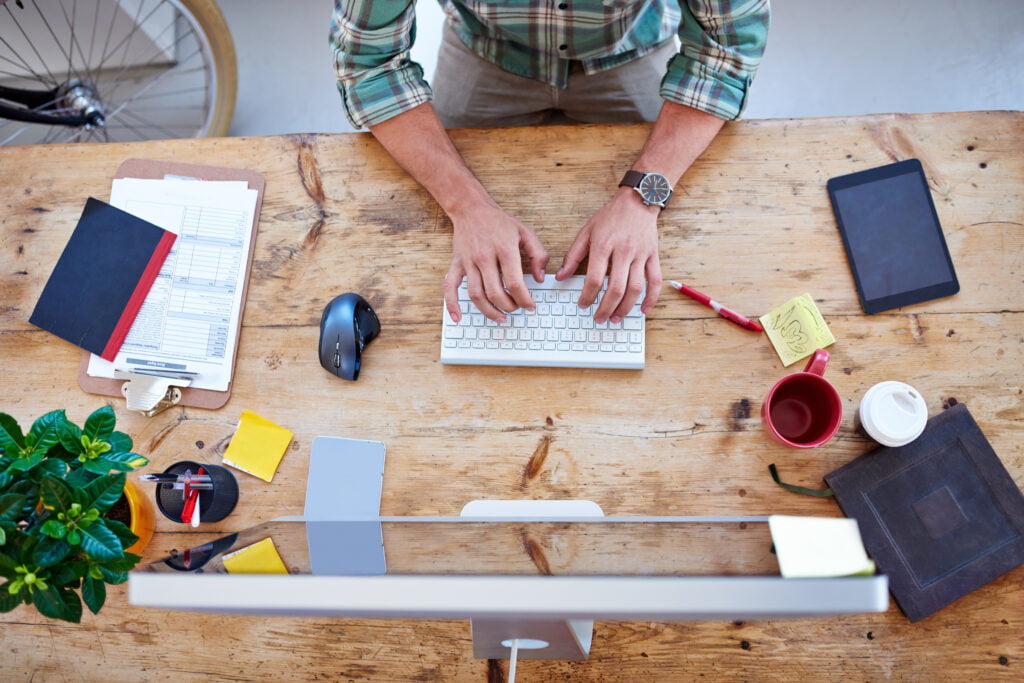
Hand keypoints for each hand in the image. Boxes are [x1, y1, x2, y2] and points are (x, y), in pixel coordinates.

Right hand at [444, 202, 548, 321]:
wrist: (471, 208)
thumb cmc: (499, 222)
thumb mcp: (526, 232)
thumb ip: (538, 255)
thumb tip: (540, 278)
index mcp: (504, 249)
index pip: (515, 283)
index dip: (524, 299)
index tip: (530, 305)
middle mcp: (484, 257)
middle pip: (495, 293)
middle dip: (509, 307)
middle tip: (517, 309)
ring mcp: (468, 262)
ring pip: (476, 295)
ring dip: (489, 311)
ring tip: (500, 317)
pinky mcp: (456, 264)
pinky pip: (450, 287)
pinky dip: (452, 304)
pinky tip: (458, 317)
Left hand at [556, 188, 662, 322]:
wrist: (637, 201)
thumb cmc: (610, 217)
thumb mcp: (586, 232)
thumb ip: (573, 255)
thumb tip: (560, 276)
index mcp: (603, 245)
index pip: (594, 279)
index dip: (588, 296)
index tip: (583, 305)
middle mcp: (623, 251)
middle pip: (615, 288)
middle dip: (606, 308)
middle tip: (599, 318)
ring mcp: (640, 254)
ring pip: (635, 288)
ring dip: (625, 308)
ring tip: (616, 318)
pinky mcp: (653, 256)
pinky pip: (654, 280)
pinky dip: (651, 298)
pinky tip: (644, 310)